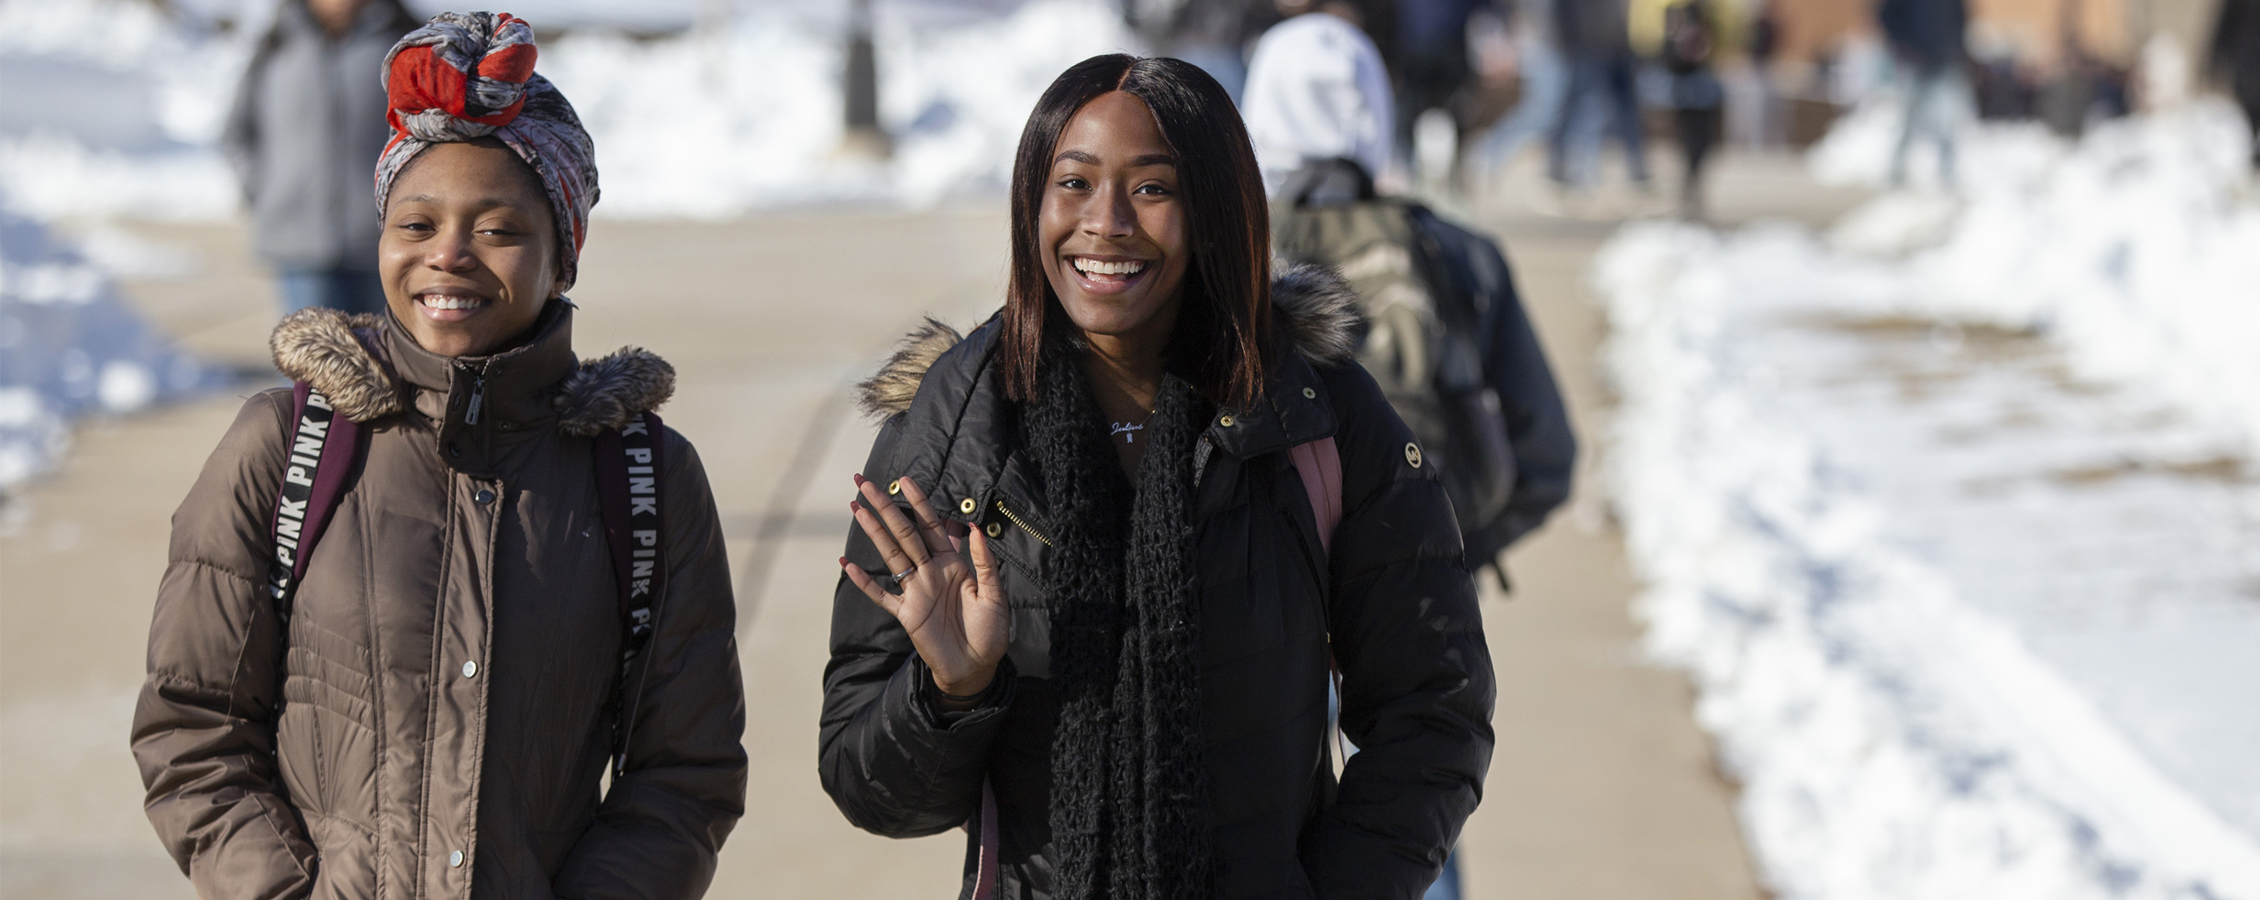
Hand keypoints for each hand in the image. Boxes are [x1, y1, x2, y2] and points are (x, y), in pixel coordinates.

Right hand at [840, 474, 1009, 704]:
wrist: (977, 667)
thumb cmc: (990, 632)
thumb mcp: (995, 595)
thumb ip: (984, 562)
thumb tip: (973, 527)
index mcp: (952, 564)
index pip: (932, 526)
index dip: (919, 503)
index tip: (905, 480)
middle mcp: (930, 572)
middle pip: (904, 533)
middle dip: (886, 508)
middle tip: (866, 484)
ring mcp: (915, 592)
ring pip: (890, 555)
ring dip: (873, 532)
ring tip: (855, 509)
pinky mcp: (906, 615)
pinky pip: (882, 596)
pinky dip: (864, 582)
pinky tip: (847, 565)